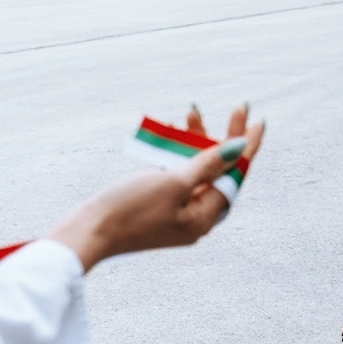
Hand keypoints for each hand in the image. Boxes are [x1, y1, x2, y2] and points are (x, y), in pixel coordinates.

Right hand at [49, 105, 264, 272]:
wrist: (84, 235)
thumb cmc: (130, 210)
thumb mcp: (174, 183)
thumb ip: (209, 164)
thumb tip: (241, 149)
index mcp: (204, 218)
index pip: (235, 176)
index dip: (247, 147)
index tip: (258, 121)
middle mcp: (194, 218)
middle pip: (220, 172)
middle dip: (224, 139)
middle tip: (237, 108)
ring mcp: (174, 213)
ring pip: (196, 171)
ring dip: (196, 142)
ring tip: (191, 114)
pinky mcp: (155, 207)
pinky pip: (175, 176)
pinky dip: (175, 155)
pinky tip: (169, 133)